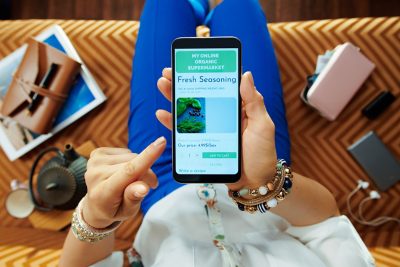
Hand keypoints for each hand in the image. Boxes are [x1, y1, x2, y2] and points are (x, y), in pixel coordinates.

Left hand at [82, 137, 165, 227]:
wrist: (95, 206)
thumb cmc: (114, 209)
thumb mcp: (127, 211)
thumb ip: (134, 198)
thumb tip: (144, 187)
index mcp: (103, 193)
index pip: (129, 172)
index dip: (147, 157)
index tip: (161, 142)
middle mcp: (95, 175)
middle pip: (134, 164)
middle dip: (147, 173)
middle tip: (148, 185)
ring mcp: (94, 162)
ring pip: (131, 156)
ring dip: (138, 167)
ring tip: (133, 180)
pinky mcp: (97, 153)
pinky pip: (125, 152)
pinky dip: (129, 161)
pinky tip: (122, 171)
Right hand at [156, 69, 276, 189]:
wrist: (254, 182)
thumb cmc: (262, 153)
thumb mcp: (262, 125)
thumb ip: (253, 101)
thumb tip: (245, 74)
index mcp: (236, 107)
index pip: (217, 85)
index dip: (204, 73)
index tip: (191, 63)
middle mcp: (220, 115)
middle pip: (199, 95)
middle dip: (182, 82)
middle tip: (168, 72)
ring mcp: (209, 129)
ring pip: (189, 110)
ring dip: (174, 97)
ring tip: (162, 85)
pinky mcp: (202, 142)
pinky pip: (185, 131)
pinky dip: (172, 122)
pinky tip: (163, 113)